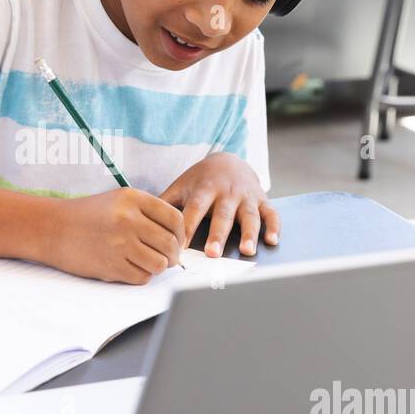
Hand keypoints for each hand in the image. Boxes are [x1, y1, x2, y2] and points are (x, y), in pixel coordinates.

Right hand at [44, 188, 185, 283]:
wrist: (51, 228)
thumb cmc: (86, 215)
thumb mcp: (118, 200)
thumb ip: (147, 212)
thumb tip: (177, 236)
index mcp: (133, 199)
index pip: (175, 219)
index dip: (181, 234)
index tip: (177, 240)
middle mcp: (128, 219)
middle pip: (170, 243)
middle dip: (173, 255)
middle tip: (167, 258)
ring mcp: (120, 243)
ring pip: (159, 263)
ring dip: (158, 267)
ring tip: (148, 263)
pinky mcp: (111, 265)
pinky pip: (142, 277)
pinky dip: (142, 275)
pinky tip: (132, 268)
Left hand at [159, 152, 278, 257]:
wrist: (229, 160)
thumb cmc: (200, 180)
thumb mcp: (182, 186)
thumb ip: (165, 203)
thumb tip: (140, 221)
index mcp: (204, 189)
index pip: (194, 210)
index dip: (188, 229)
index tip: (181, 247)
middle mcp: (226, 193)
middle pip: (222, 215)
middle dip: (218, 234)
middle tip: (213, 254)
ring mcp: (246, 197)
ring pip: (249, 216)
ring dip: (249, 233)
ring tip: (246, 250)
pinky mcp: (263, 200)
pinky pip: (271, 213)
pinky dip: (274, 227)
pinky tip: (272, 241)